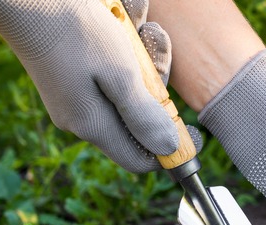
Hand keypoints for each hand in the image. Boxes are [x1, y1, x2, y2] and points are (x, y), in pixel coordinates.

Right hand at [0, 0, 192, 171]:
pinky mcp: (73, 77)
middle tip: (156, 47)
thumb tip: (169, 150)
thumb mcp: (122, 76)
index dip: (169, 149)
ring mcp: (76, 98)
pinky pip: (111, 74)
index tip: (192, 125)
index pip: (139, 160)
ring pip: (128, 91)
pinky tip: (124, 23)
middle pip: (138, 121)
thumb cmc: (76, 32)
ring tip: (141, 26)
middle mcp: (82, 118)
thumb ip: (145, 116)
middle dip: (156, 88)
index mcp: (93, 126)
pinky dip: (125, 50)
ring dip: (143, 60)